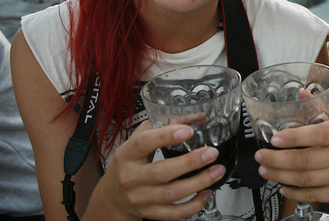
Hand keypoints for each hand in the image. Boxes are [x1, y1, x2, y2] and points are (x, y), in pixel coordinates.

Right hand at [85, 122, 224, 220]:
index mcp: (127, 154)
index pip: (144, 143)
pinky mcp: (150, 212)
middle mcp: (131, 177)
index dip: (166, 136)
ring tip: (216, 171)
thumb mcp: (137, 141)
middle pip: (162, 172)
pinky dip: (193, 205)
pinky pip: (173, 213)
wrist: (112, 197)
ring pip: (171, 194)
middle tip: (211, 153)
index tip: (188, 131)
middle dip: (190, 162)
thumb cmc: (128, 164)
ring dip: (198, 182)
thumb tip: (194, 117)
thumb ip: (162, 126)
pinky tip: (206, 193)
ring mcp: (140, 198)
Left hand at [254, 112, 328, 204]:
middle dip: (278, 160)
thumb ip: (320, 108)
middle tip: (261, 156)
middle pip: (308, 161)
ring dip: (281, 176)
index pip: (320, 134)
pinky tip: (283, 185)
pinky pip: (314, 195)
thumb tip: (301, 93)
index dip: (295, 138)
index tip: (275, 139)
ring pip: (307, 180)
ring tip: (266, 170)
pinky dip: (295, 192)